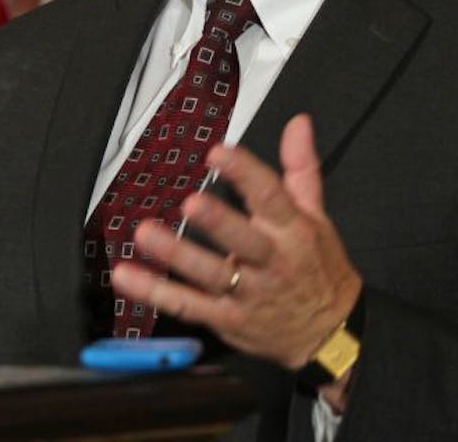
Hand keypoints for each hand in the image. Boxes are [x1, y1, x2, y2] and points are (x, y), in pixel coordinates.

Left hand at [110, 114, 361, 401]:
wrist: (331, 333)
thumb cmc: (317, 267)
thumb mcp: (317, 216)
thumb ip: (300, 168)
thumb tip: (297, 123)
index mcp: (294, 231)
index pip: (272, 198)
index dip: (245, 174)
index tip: (218, 153)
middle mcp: (272, 262)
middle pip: (243, 241)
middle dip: (217, 222)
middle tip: (190, 203)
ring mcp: (249, 294)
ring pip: (211, 274)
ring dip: (176, 255)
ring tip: (145, 234)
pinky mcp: (227, 319)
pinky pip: (188, 306)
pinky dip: (155, 293)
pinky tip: (126, 276)